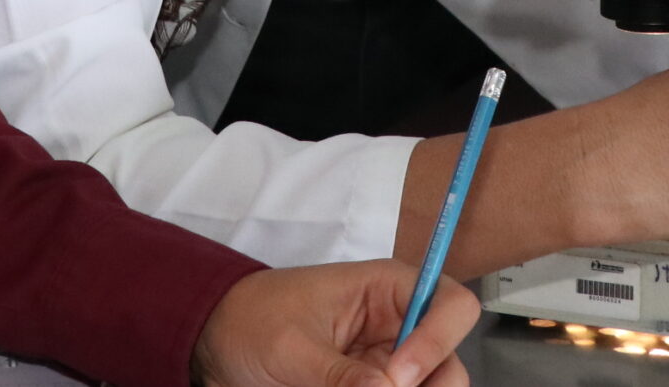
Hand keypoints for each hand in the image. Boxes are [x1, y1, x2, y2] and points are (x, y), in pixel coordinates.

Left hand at [191, 260, 478, 386]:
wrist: (217, 343)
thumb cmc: (253, 320)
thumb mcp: (292, 346)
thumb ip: (338, 374)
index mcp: (388, 291)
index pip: (451, 304)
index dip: (439, 339)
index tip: (399, 376)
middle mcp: (399, 329)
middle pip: (449, 364)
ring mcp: (387, 365)